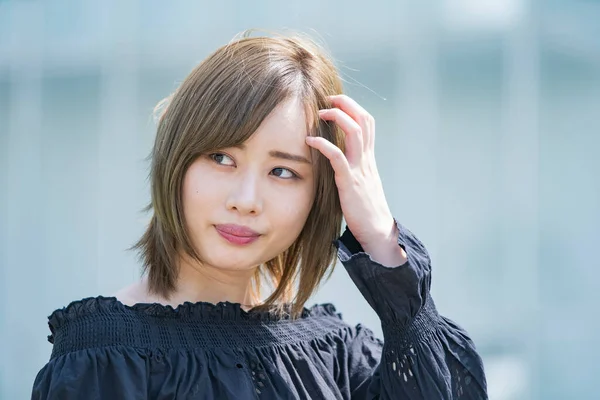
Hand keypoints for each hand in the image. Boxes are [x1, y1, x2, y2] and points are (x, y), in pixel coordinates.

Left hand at [305, 95, 406, 265]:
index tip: (336, 101)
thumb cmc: (364, 209)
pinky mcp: (350, 182)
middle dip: (346, 104)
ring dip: (337, 117)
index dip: (353, 107)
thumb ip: (352, 167)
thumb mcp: (361, 182)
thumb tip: (336, 157)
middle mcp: (366, 159)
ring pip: (355, 131)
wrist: (377, 231)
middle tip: (328, 98)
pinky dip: (323, 145)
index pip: (367, 123)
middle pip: (363, 120)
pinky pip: (338, 157)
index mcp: (368, 158)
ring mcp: (360, 169)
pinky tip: (310, 140)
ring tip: (320, 113)